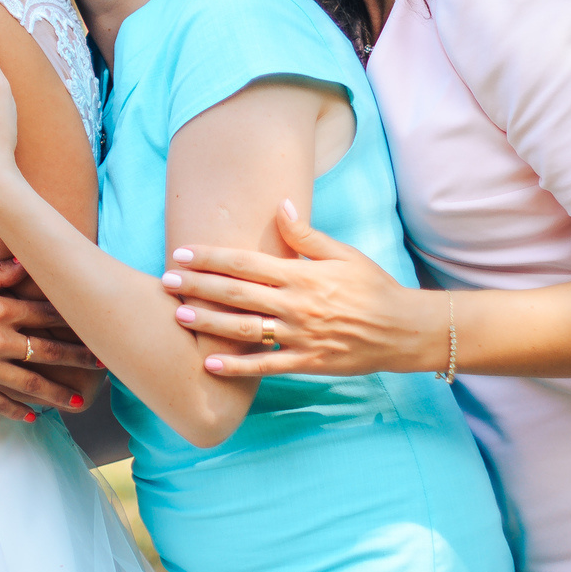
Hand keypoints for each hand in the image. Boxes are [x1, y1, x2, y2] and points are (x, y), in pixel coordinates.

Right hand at [0, 258, 100, 421]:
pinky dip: (19, 410)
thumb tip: (25, 262)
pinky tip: (34, 416)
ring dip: (59, 394)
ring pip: (32, 383)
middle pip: (49, 351)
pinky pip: (2, 402)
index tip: (95, 324)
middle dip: (79, 359)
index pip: (45, 314)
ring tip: (80, 402)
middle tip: (105, 365)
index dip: (72, 320)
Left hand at [164, 201, 443, 378]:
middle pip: (236, 293)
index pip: (245, 262)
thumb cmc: (373, 287)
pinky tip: (210, 363)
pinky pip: (266, 365)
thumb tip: (280, 205)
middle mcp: (296, 304)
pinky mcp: (307, 361)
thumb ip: (306, 235)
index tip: (182, 252)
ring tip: (179, 316)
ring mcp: (300, 335)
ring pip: (245, 329)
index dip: (211, 257)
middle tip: (166, 281)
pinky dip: (237, 365)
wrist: (404, 330)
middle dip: (198, 286)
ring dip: (209, 323)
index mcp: (301, 275)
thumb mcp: (343, 254)